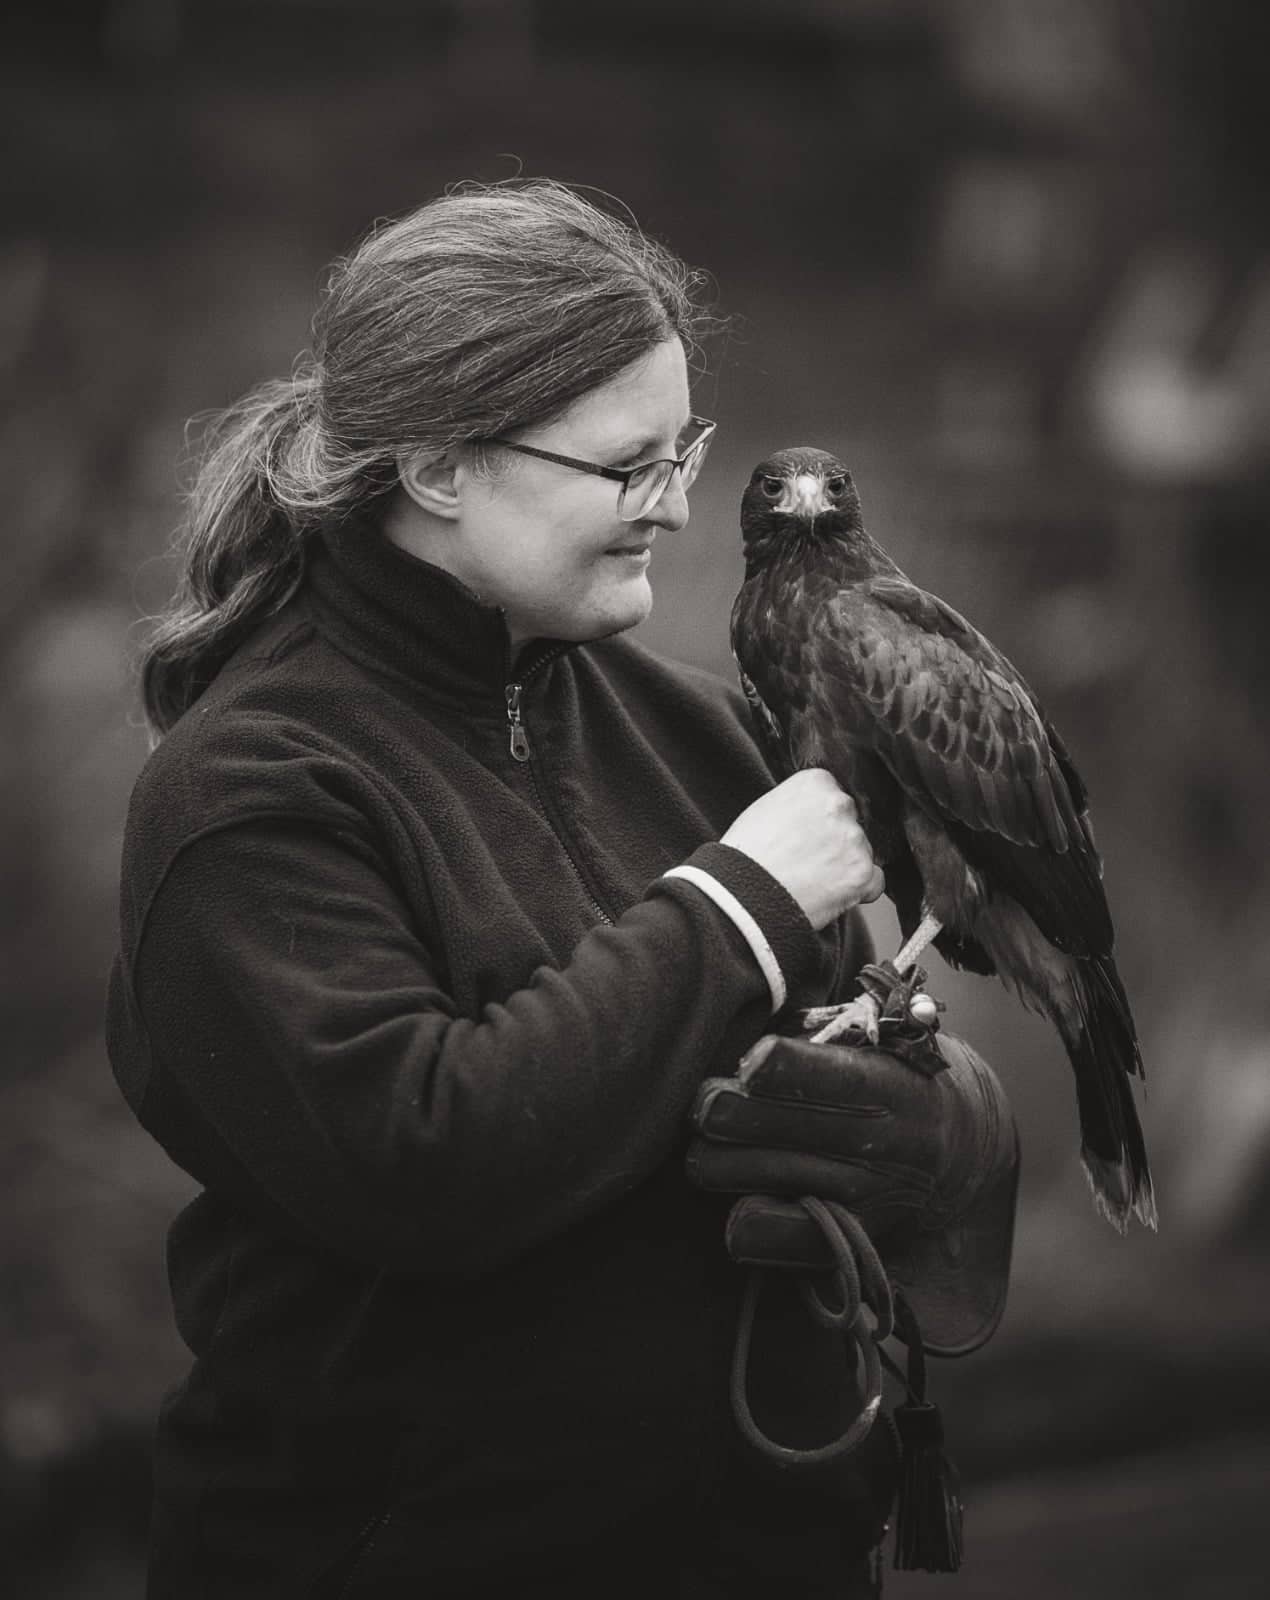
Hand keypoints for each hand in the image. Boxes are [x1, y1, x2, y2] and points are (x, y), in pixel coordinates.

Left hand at [685, 1030, 1019, 1353]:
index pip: (829, 1075)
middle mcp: (881, 1141)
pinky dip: (744, 1222)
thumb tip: (745, 1050)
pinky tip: (737, 1200)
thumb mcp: (871, 1042)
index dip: (779, 1067)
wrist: (964, 1149)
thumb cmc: (890, 1076)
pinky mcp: (854, 1241)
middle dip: (719, 1111)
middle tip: (700, 1104)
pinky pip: (776, 1237)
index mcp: (885, 1081)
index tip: (747, 1063)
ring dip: (715, 1160)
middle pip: (774, 1125)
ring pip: (759, 1177)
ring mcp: (868, 1195)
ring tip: (708, 1144)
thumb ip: (815, 1037)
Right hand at [721, 769, 883, 929]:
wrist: (740, 894)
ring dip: (846, 867)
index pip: (835, 798)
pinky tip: (829, 894)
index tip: (809, 836)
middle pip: (853, 824)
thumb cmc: (745, 856)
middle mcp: (839, 803)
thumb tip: (814, 816)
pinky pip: (874, 882)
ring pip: (863, 853)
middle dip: (838, 842)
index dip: (823, 822)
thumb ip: (799, 804)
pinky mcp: (861, 872)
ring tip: (812, 880)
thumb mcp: (766, 808)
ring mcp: (853, 838)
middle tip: (809, 861)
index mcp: (816, 782)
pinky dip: (859, 891)